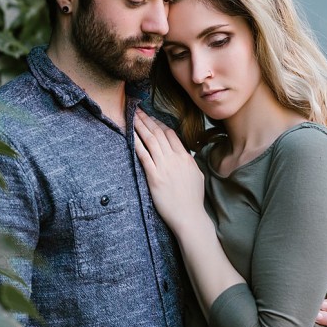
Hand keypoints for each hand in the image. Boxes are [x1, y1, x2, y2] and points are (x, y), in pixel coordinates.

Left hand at [133, 110, 206, 233]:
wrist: (189, 216)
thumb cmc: (193, 199)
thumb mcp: (196, 175)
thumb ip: (189, 162)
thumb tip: (185, 155)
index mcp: (185, 157)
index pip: (171, 134)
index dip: (159, 123)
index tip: (151, 117)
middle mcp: (175, 158)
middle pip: (158, 133)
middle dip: (146, 119)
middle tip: (137, 110)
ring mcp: (164, 167)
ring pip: (150, 140)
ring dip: (140, 126)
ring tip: (132, 116)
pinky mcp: (154, 177)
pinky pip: (143, 155)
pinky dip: (136, 143)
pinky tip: (130, 135)